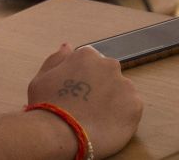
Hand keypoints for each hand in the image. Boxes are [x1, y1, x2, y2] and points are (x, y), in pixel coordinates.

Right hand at [28, 44, 142, 156]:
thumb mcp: (42, 77)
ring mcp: (125, 85)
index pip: (92, 63)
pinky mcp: (135, 106)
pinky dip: (122, 117)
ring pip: (122, 92)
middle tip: (88, 107)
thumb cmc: (46, 105)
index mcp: (87, 56)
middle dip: (101, 88)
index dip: (84, 79)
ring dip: (113, 102)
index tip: (78, 93)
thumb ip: (57, 59)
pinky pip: (131, 110)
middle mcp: (109, 65)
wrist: (59, 133)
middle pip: (109, 75)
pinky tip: (106, 126)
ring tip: (97, 119)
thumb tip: (67, 46)